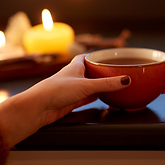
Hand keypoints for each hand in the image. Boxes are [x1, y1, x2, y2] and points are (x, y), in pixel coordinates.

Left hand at [0, 54, 130, 146]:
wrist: (38, 108)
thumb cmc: (55, 90)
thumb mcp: (85, 85)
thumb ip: (106, 84)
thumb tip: (126, 80)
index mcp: (76, 66)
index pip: (89, 57)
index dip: (98, 55)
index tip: (110, 56)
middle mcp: (74, 76)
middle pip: (92, 71)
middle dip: (103, 71)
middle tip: (117, 72)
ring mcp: (73, 89)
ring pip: (91, 85)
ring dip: (101, 86)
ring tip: (115, 85)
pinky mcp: (72, 101)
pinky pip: (88, 98)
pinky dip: (97, 97)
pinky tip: (104, 99)